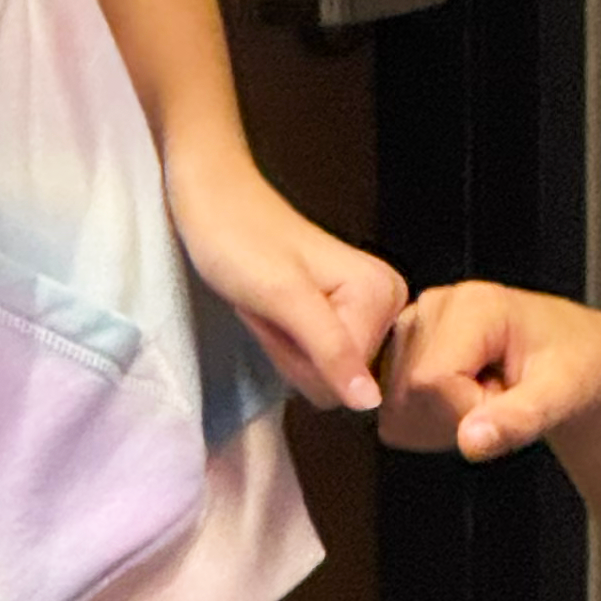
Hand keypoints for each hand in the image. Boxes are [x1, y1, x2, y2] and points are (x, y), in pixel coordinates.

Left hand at [165, 146, 404, 414]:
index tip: (280, 314)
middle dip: (295, 353)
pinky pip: (317, 354)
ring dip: (287, 347)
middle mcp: (386, 301)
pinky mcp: (342, 308)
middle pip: (342, 378)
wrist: (213, 198)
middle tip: (272, 309)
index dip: (302, 358)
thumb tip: (369, 402)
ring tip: (271, 305)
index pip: (349, 381)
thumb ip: (330, 350)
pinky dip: (287, 340)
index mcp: (383, 295)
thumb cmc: (239, 241)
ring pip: (327, 371)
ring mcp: (365, 305)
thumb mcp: (283, 298)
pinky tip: (275, 309)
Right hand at [379, 283, 600, 460]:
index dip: (467, 411)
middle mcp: (433, 307)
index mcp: (472, 304)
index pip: (430, 382)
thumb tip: (470, 443)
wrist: (582, 356)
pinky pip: (393, 409)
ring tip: (485, 395)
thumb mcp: (563, 394)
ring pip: (394, 406)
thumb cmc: (580, 365)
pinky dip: (428, 420)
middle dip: (454, 418)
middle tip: (500, 398)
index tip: (508, 401)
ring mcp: (414, 326)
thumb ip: (518, 419)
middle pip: (406, 394)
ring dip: (440, 421)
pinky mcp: (403, 348)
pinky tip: (464, 399)